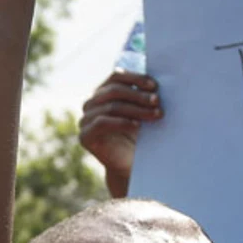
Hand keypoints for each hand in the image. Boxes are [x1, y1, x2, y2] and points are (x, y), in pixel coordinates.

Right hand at [78, 69, 159, 196]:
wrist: (130, 165)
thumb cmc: (138, 136)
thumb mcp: (142, 111)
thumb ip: (144, 95)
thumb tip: (157, 82)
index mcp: (103, 92)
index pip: (116, 77)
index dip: (135, 78)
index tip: (155, 86)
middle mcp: (91, 104)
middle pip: (113, 90)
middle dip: (138, 95)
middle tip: (158, 101)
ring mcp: (85, 120)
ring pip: (111, 106)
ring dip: (136, 109)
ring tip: (155, 115)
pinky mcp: (85, 136)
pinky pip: (102, 123)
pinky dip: (122, 122)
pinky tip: (137, 125)